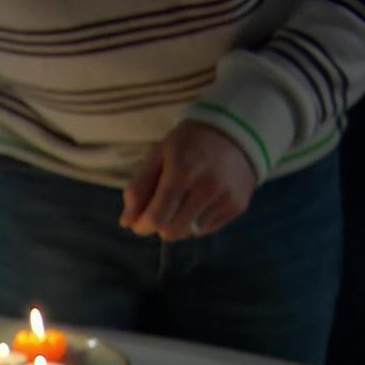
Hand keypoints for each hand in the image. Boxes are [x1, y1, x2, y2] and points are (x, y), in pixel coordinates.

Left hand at [120, 121, 255, 240]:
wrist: (233, 132)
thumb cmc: (187, 145)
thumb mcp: (156, 157)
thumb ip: (138, 189)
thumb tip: (126, 222)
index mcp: (181, 173)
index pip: (156, 218)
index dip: (142, 226)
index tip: (138, 222)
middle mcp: (207, 188)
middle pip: (172, 231)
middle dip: (159, 226)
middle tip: (158, 212)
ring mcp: (225, 199)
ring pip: (189, 233)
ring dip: (178, 224)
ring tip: (181, 203)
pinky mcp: (237, 206)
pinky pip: (207, 229)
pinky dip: (196, 222)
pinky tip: (198, 203)